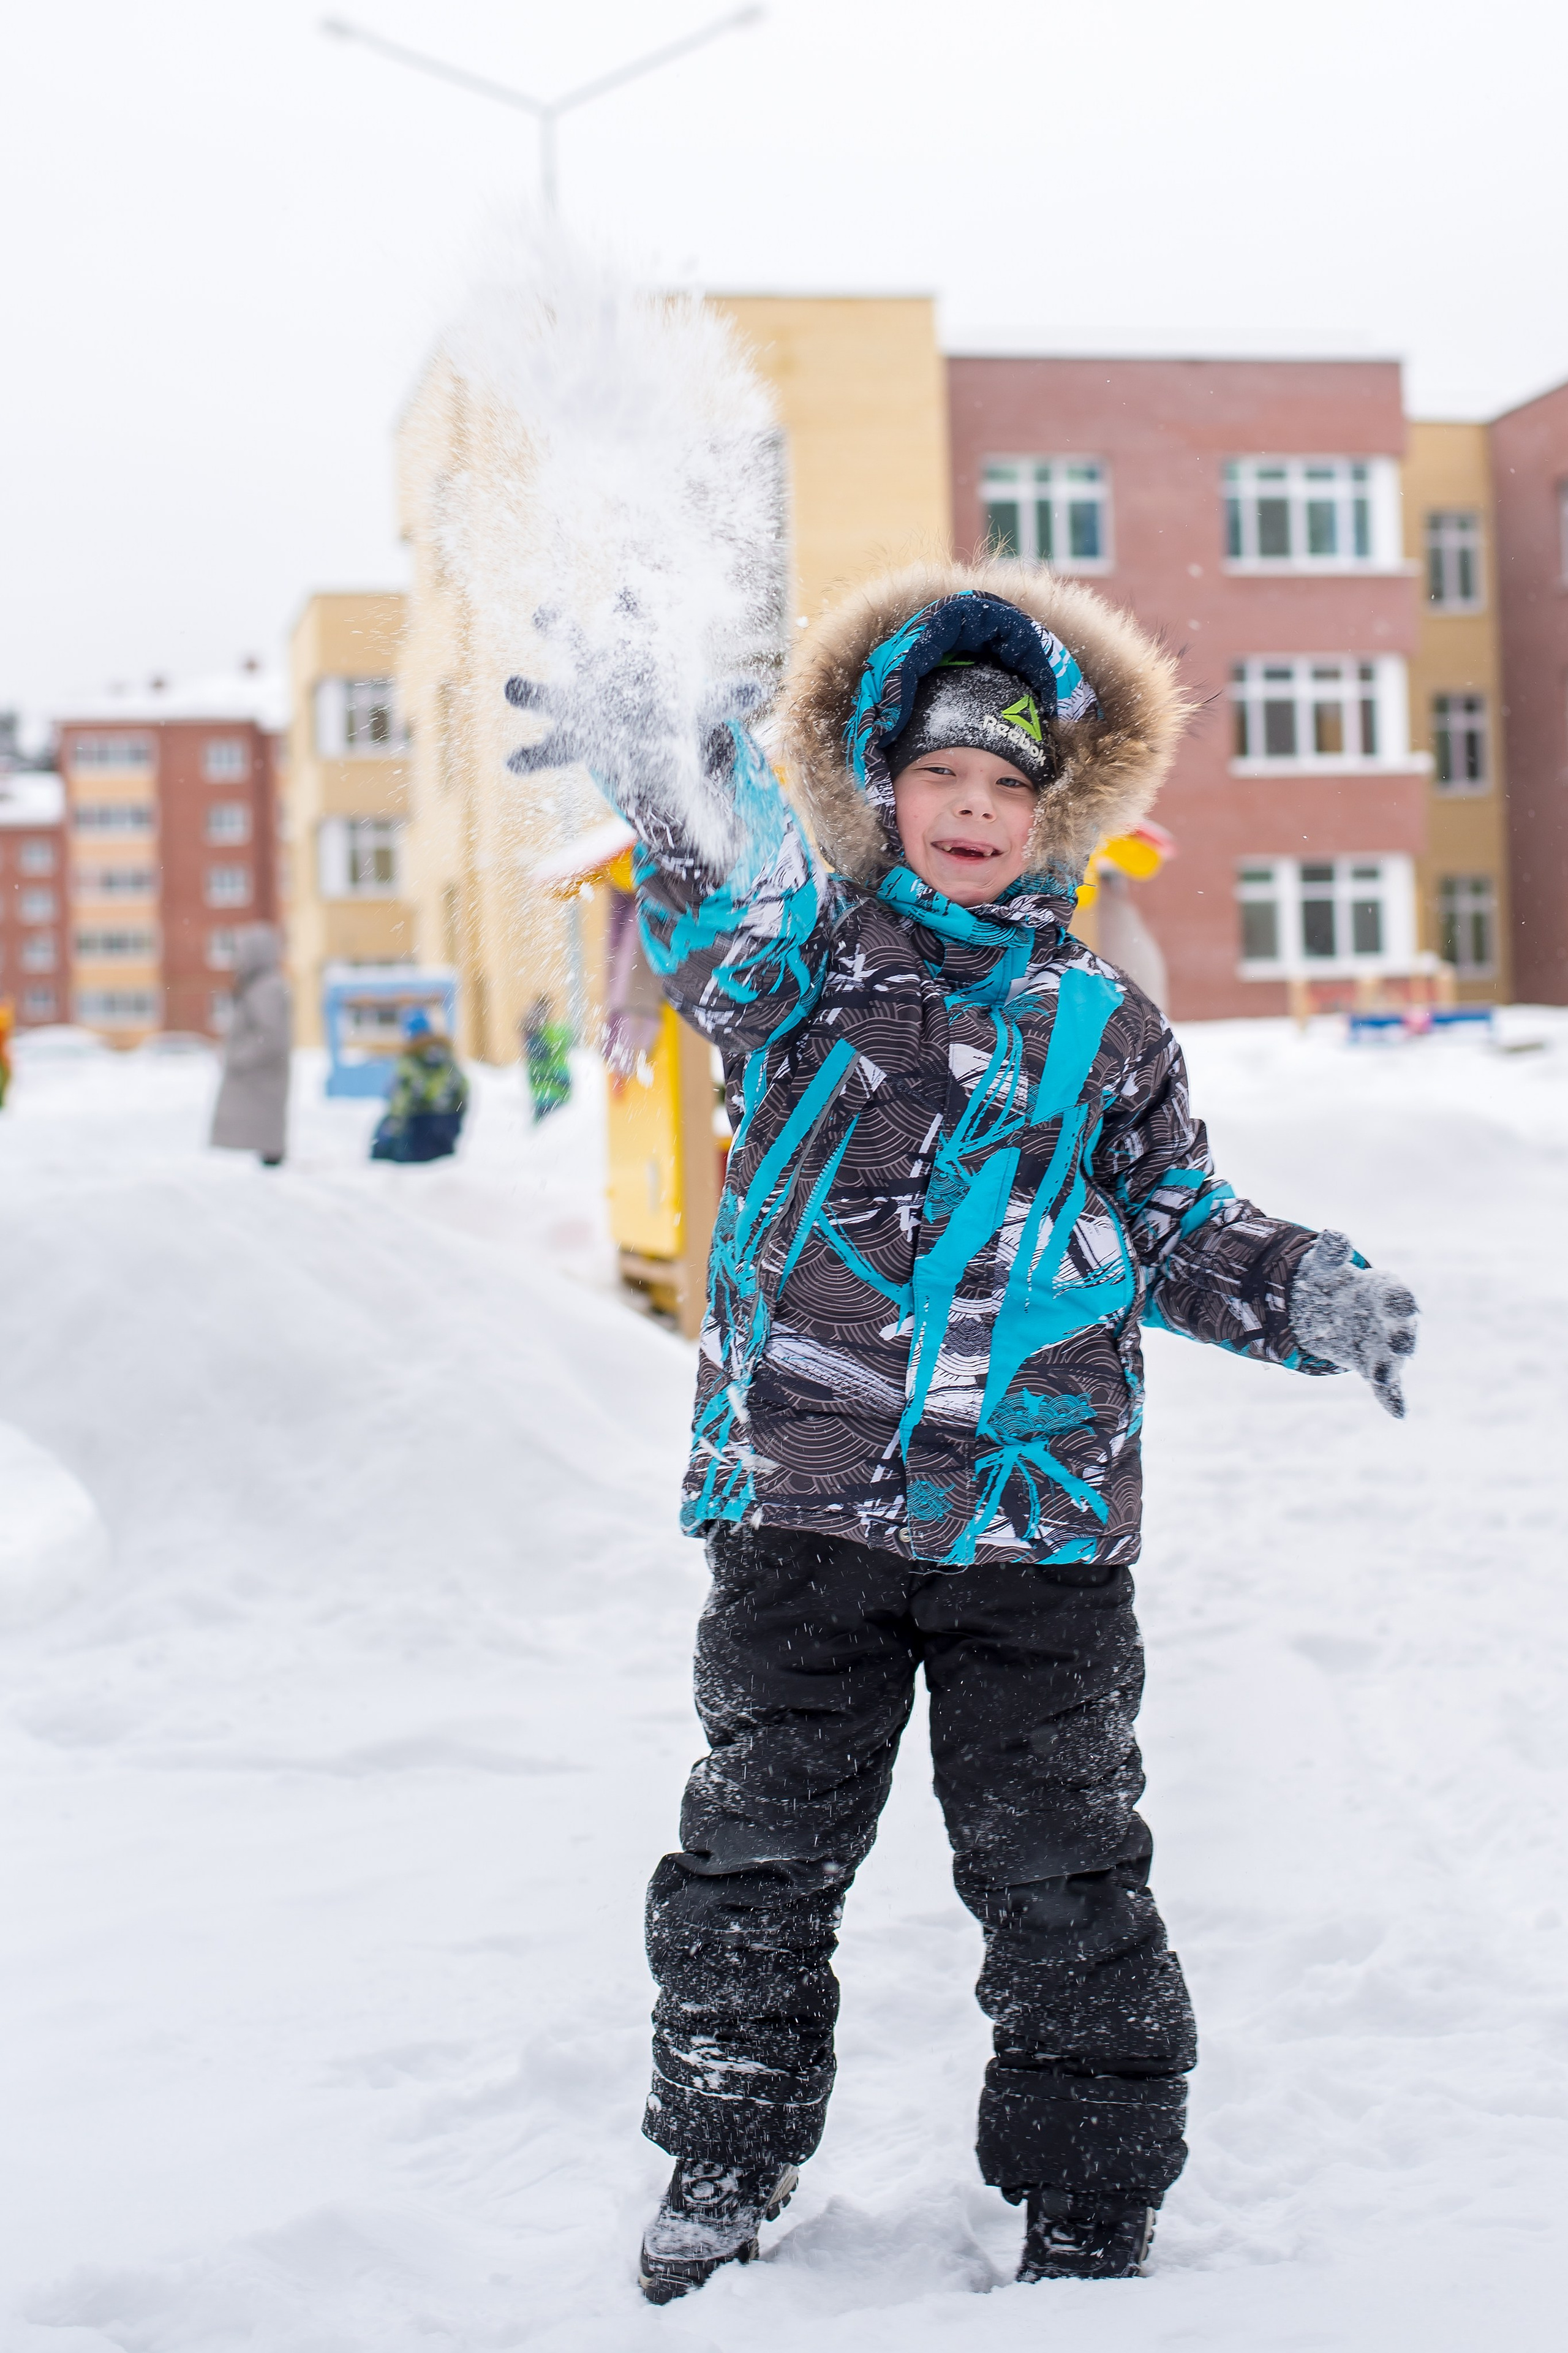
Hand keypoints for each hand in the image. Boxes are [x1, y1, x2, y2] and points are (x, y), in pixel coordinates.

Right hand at [504, 602, 765, 874]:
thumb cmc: (669, 709)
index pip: (625, 614)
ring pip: (539, 692)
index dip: (632, 597)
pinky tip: (517, 762)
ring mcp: (570, 706)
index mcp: (624, 652)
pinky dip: (528, 757)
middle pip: (566, 637)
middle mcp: (589, 671)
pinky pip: (541, 751)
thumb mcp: (700, 706)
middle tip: (546, 614)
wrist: (641, 741)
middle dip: (554, 623)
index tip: (634, 582)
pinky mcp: (566, 745)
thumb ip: (725, 698)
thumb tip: (760, 690)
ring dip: (526, 689)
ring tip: (514, 686)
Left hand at [1290, 1230, 1418, 1418]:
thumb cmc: (1333, 1281)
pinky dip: (1392, 1397)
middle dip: (1403, 1336)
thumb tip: (1333, 1236)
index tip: (1397, 1302)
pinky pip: (1386, 1384)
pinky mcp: (1373, 1366)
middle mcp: (1392, 1320)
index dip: (1398, 1298)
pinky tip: (1398, 1412)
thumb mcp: (1325, 1266)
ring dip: (1391, 1366)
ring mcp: (1384, 1345)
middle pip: (1402, 1328)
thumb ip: (1330, 1252)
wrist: (1326, 1308)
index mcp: (1385, 1290)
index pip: (1397, 1293)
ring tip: (1384, 1376)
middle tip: (1402, 1345)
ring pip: (1393, 1357)